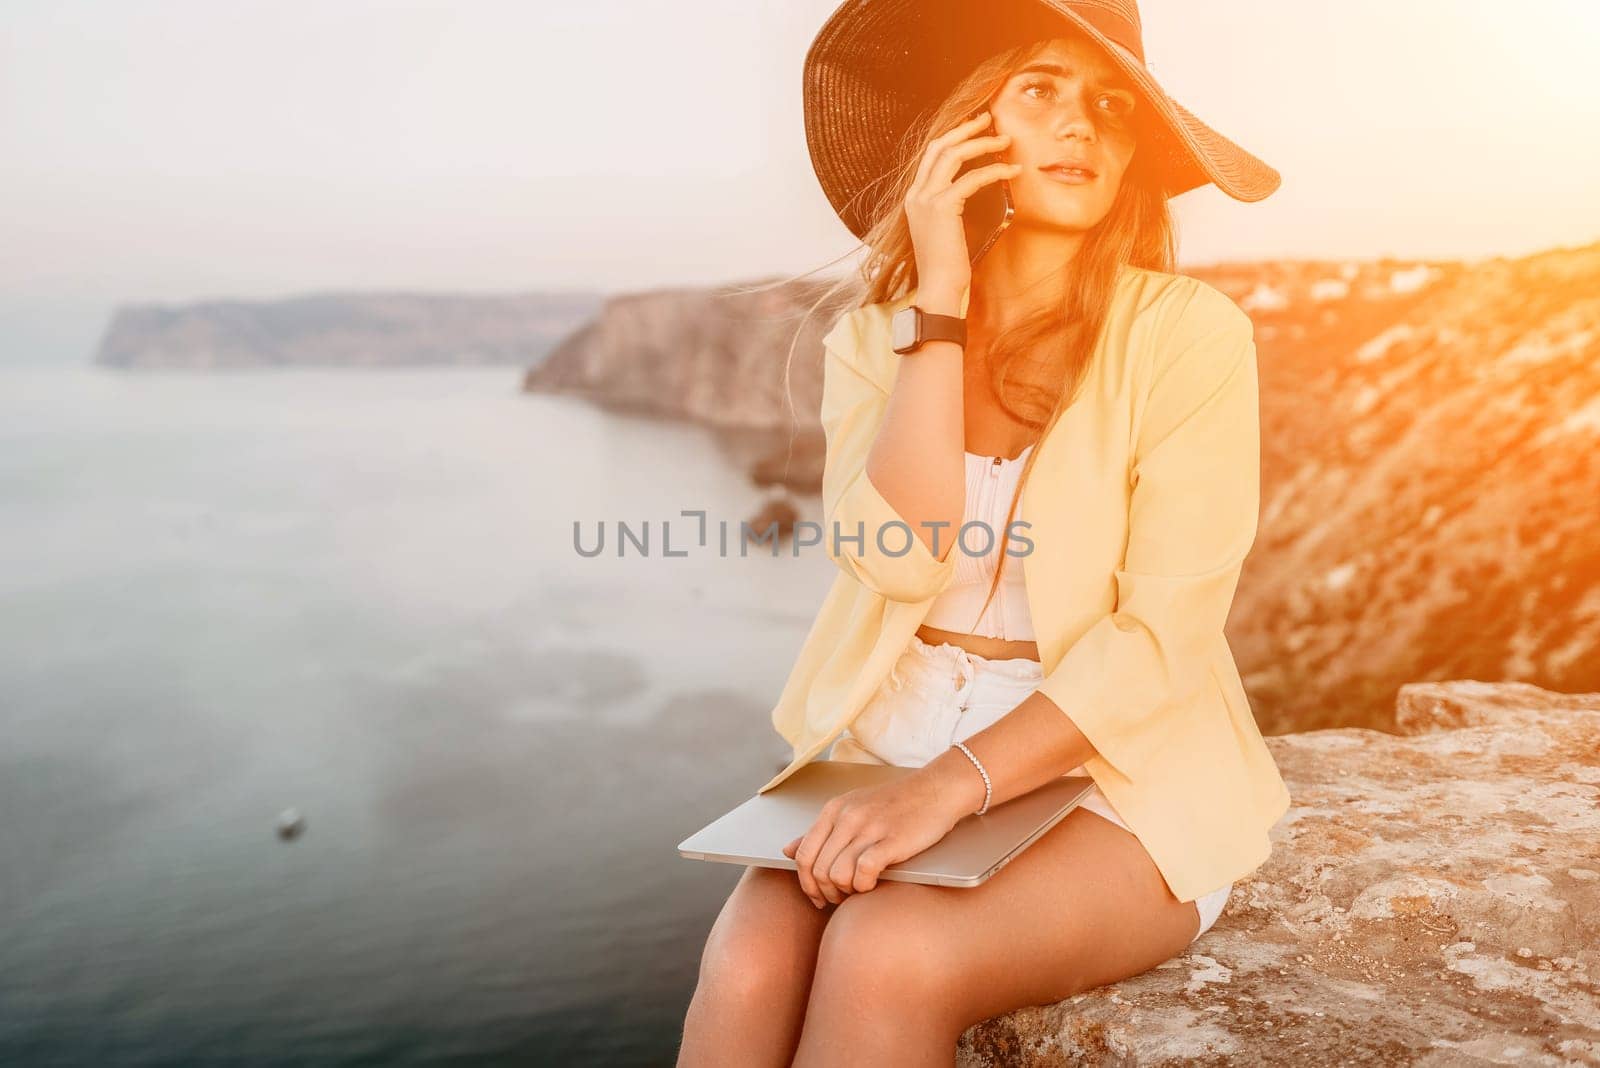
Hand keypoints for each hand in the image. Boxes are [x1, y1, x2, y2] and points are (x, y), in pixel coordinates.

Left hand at [780, 768, 972, 907]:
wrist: (936, 790)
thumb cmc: (895, 804)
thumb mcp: (851, 809)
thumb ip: (820, 831)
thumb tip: (787, 850)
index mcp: (834, 810)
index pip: (804, 855)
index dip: (807, 883)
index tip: (818, 897)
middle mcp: (847, 817)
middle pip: (818, 870)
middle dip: (826, 892)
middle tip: (841, 899)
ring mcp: (869, 828)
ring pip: (836, 874)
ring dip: (844, 892)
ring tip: (857, 891)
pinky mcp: (891, 840)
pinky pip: (863, 872)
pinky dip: (863, 886)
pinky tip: (872, 885)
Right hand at [902, 110, 1021, 304]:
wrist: (937, 289)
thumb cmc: (946, 266)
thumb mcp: (946, 230)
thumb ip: (952, 208)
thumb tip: (975, 188)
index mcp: (914, 198)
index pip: (931, 155)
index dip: (953, 136)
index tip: (974, 128)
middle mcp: (916, 194)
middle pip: (939, 145)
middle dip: (965, 128)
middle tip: (989, 118)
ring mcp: (926, 199)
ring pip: (953, 154)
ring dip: (982, 143)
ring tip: (1005, 140)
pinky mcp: (942, 208)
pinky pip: (972, 178)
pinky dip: (995, 170)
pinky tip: (1012, 169)